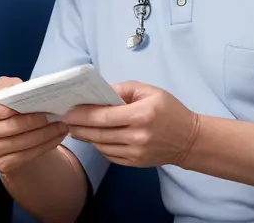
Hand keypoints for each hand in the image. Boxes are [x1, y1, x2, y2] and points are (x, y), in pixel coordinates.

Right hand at [0, 77, 68, 172]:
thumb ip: (3, 89)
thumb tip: (27, 88)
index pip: (6, 113)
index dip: (28, 113)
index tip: (46, 108)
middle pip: (16, 132)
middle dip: (41, 127)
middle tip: (60, 119)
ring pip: (20, 148)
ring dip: (43, 141)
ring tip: (60, 131)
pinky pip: (18, 160)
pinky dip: (36, 152)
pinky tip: (49, 144)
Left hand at [63, 81, 199, 167]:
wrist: (189, 139)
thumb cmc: (169, 110)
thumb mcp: (149, 91)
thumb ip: (123, 89)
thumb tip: (100, 92)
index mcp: (141, 115)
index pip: (104, 117)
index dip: (83, 115)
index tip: (67, 111)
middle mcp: (137, 136)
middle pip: (99, 133)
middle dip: (78, 126)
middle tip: (64, 119)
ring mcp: (136, 153)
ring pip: (102, 145)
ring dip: (85, 137)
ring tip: (74, 128)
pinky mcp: (135, 163)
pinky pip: (110, 155)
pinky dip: (98, 146)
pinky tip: (92, 137)